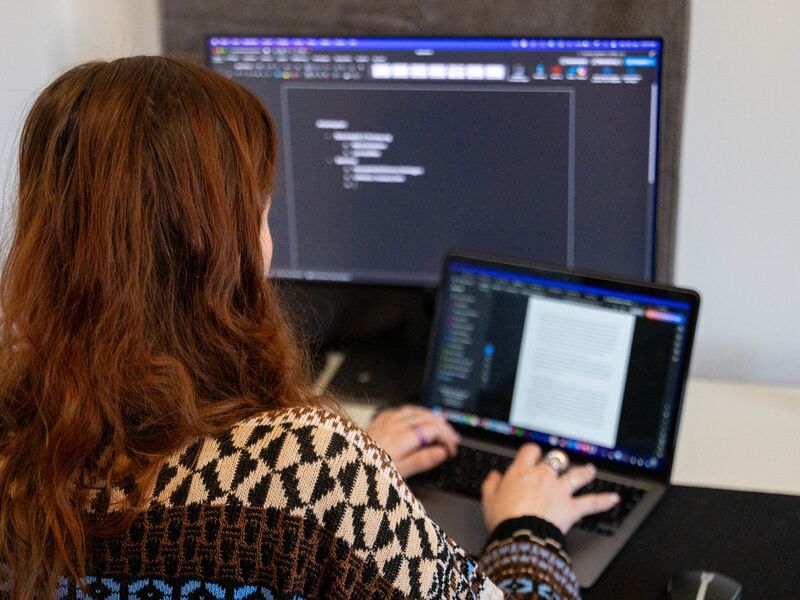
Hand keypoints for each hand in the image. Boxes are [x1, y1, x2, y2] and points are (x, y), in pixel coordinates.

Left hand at [365, 405, 460, 477]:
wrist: (340, 468)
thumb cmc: (368, 473)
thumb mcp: (398, 473)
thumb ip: (421, 460)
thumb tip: (441, 452)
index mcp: (400, 438)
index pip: (432, 430)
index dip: (446, 437)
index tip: (453, 449)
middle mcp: (393, 426)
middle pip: (425, 418)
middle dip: (442, 426)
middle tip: (453, 438)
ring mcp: (384, 421)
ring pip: (413, 410)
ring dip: (430, 416)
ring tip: (440, 423)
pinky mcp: (376, 422)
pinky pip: (399, 411)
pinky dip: (413, 413)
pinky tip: (414, 417)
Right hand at [481, 443, 619, 533]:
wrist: (521, 535)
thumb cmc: (504, 518)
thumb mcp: (489, 500)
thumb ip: (492, 485)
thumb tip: (494, 476)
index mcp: (522, 472)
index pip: (530, 451)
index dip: (532, 451)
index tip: (532, 454)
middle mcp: (543, 476)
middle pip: (555, 459)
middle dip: (558, 459)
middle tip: (559, 461)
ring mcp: (560, 491)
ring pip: (576, 475)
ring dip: (584, 472)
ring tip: (590, 470)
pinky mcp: (571, 507)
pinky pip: (591, 503)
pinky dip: (604, 501)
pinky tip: (613, 498)